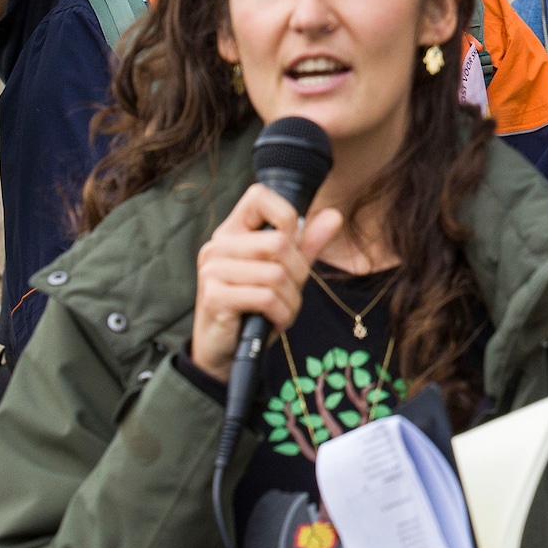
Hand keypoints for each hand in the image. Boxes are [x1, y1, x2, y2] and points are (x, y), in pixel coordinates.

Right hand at [187, 184, 342, 382]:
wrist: (224, 350)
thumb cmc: (254, 306)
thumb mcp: (284, 272)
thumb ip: (306, 244)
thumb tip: (334, 215)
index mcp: (233, 231)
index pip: (259, 196)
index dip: (286, 215)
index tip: (291, 244)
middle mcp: (218, 245)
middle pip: (279, 242)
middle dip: (298, 272)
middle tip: (290, 292)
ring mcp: (213, 270)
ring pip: (276, 273)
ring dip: (291, 299)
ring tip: (281, 310)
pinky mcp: (214, 296)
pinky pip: (267, 297)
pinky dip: (282, 314)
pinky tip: (275, 321)